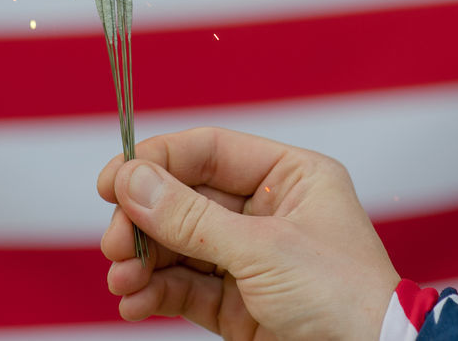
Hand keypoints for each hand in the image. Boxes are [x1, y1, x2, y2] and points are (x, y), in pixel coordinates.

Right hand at [97, 126, 399, 340]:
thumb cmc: (345, 298)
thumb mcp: (263, 250)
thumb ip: (191, 217)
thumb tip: (132, 181)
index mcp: (290, 177)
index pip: (209, 151)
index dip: (157, 161)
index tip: (112, 180)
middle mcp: (268, 212)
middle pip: (185, 199)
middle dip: (144, 221)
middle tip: (114, 242)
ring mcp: (252, 260)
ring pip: (179, 247)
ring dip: (143, 261)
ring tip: (121, 281)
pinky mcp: (240, 306)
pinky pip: (185, 288)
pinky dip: (155, 293)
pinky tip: (134, 302)